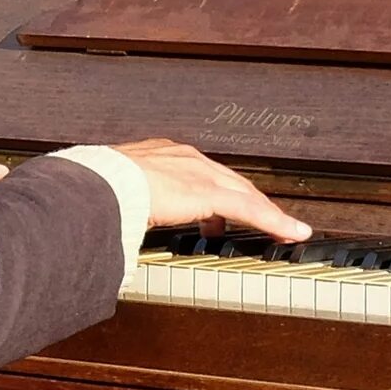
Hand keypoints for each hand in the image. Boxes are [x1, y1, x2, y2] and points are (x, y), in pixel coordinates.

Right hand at [115, 139, 312, 243]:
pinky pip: (250, 209)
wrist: (98, 184)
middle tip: (271, 220)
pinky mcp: (209, 193)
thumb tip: (118, 223)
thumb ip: (130, 206)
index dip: (223, 191)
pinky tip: (292, 232)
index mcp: (164, 157)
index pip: (206, 176)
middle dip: (254, 202)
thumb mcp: (117, 195)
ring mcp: (200, 174)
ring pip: (246, 195)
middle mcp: (187, 160)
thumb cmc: (98, 189)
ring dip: (269, 213)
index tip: (226, 207)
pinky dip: (275, 222)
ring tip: (285, 229)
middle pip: (233, 183)